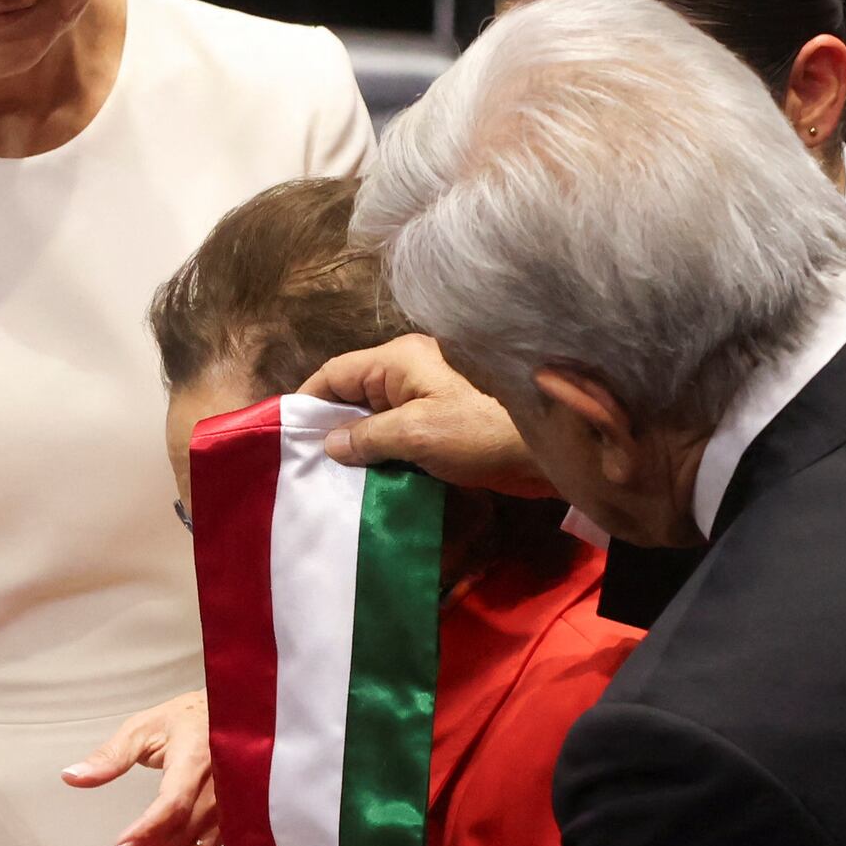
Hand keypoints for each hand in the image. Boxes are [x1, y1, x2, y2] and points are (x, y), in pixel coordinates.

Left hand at [69, 699, 220, 845]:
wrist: (238, 722)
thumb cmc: (188, 720)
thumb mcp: (145, 726)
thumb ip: (110, 756)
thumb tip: (71, 776)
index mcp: (196, 763)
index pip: (173, 806)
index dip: (146, 831)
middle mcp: (216, 795)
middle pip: (173, 843)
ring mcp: (223, 817)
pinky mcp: (222, 830)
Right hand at [300, 335, 555, 498]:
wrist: (559, 446)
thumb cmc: (485, 430)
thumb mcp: (418, 432)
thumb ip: (369, 436)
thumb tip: (330, 443)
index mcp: (401, 359)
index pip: (337, 373)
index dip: (309, 403)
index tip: (286, 439)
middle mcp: (414, 372)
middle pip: (357, 397)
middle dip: (333, 431)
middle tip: (308, 472)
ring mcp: (434, 400)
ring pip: (381, 421)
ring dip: (362, 450)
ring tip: (335, 487)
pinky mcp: (451, 427)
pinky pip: (406, 437)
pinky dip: (389, 458)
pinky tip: (375, 486)